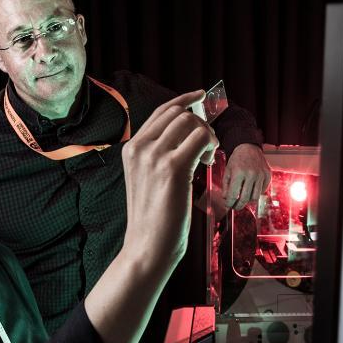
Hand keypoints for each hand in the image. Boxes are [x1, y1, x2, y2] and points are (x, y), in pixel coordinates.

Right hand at [121, 90, 218, 270]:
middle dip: (201, 123)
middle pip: (178, 113)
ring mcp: (154, 156)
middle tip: (209, 146)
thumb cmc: (153, 218)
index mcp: (132, 149)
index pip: (161, 112)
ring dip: (208, 135)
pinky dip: (211, 144)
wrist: (146, 246)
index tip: (201, 96)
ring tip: (209, 157)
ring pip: (190, 122)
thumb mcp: (147, 179)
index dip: (185, 100)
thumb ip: (158, 156)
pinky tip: (209, 162)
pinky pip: (200, 138)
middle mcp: (139, 147)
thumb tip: (187, 135)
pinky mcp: (172, 168)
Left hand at [222, 144, 271, 209]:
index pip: (233, 194)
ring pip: (255, 197)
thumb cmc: (237, 159)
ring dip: (248, 201)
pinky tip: (251, 190)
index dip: (229, 203)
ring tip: (243, 199)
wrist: (249, 147)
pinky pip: (262, 190)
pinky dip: (256, 193)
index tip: (228, 205)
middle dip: (238, 206)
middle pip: (245, 199)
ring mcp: (261, 175)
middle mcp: (251, 174)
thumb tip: (226, 199)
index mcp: (238, 172)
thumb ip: (226, 186)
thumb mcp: (227, 171)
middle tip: (235, 207)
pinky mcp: (268, 175)